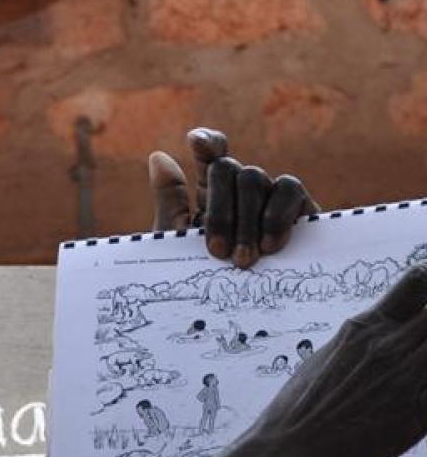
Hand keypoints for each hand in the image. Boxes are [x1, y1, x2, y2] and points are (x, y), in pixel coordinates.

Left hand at [148, 128, 318, 267]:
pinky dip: (277, 214)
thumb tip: (158, 156)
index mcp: (211, 194)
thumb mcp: (179, 245)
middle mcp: (241, 189)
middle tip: (218, 253)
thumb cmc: (205, 281)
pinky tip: (270, 245)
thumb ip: (170, 202)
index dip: (207, 143)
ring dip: (247, 220)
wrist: (240, 314)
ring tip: (243, 261)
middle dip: (220, 211)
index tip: (195, 142)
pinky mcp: (298, 207)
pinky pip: (288, 189)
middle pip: (228, 169)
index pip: (212, 155)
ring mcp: (269, 195)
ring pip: (255, 178)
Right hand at [252, 265, 426, 456]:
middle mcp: (391, 346)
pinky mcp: (419, 415)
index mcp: (365, 328)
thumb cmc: (295, 413)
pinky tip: (419, 400)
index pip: (419, 281)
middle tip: (420, 346)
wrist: (287, 454)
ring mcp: (408, 378)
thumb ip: (360, 344)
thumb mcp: (326, 359)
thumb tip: (377, 339)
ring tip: (414, 373)